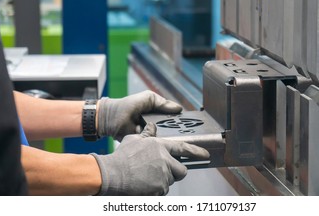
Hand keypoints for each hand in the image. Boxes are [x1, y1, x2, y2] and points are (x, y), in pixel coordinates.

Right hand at [91, 123, 209, 195]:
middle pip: (181, 170)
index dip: (196, 151)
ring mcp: (163, 175)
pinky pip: (162, 191)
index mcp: (160, 146)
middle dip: (176, 172)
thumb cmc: (121, 157)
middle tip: (164, 172)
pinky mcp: (159, 188)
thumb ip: (147, 134)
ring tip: (146, 177)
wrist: (113, 174)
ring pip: (170, 181)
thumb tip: (152, 127)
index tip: (205, 155)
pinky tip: (144, 184)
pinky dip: (156, 189)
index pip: (183, 148)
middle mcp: (165, 160)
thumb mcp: (134, 139)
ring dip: (163, 181)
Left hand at [97, 90, 181, 140]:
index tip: (190, 125)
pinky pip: (152, 146)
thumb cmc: (128, 105)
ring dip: (166, 139)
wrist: (111, 118)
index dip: (181, 122)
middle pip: (171, 131)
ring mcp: (150, 136)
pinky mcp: (144, 144)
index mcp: (158, 114)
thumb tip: (179, 108)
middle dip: (176, 133)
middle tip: (184, 134)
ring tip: (174, 140)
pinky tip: (160, 143)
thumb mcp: (148, 98)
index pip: (173, 119)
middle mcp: (156, 126)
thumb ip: (162, 102)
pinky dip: (155, 144)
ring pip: (163, 140)